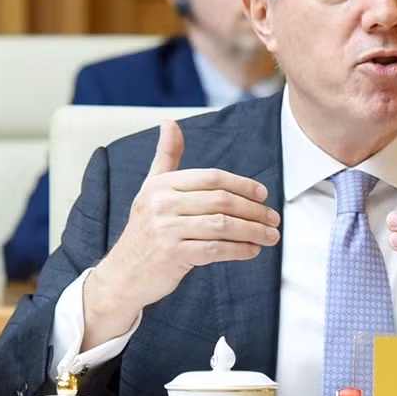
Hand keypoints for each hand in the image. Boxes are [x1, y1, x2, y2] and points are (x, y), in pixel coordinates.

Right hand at [84, 120, 279, 343]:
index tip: (262, 195)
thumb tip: (170, 122)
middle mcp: (162, 204)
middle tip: (273, 218)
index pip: (212, 178)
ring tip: (270, 236)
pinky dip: (239, 250)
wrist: (123, 273)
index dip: (242, 185)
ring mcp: (166, 230)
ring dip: (253, 231)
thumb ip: (166, 157)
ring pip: (222, 225)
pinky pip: (215, 250)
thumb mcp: (150, 189)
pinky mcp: (173, 255)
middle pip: (221, 201)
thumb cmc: (144, 230)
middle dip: (254, 210)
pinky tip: (252, 250)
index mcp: (161, 185)